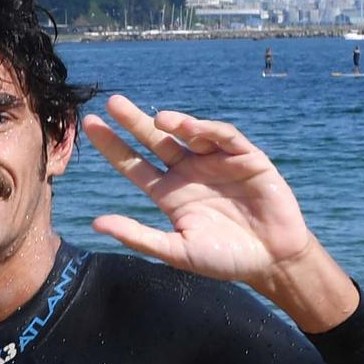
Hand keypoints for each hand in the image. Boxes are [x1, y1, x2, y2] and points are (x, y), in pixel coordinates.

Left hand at [81, 94, 316, 288]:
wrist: (272, 260)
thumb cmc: (223, 259)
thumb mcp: (176, 251)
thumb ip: (138, 236)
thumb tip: (96, 224)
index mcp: (170, 193)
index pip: (134, 165)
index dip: (113, 146)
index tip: (91, 127)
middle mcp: (189, 172)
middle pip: (156, 141)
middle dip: (134, 121)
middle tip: (113, 102)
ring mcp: (216, 162)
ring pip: (189, 133)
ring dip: (174, 123)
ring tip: (160, 120)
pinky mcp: (245, 158)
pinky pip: (224, 136)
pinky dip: (208, 129)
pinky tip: (191, 128)